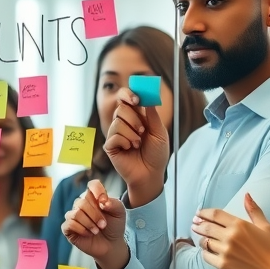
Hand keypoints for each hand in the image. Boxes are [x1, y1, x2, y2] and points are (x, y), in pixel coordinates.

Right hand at [62, 179, 128, 268]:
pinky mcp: (68, 227)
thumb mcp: (119, 213)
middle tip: (103, 225)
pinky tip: (88, 234)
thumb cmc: (114, 226)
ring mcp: (74, 215)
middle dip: (95, 215)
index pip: (92, 185)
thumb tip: (102, 201)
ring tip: (97, 231)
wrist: (111, 244)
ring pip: (76, 213)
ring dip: (89, 223)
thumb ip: (114, 203)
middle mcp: (82, 204)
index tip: (104, 203)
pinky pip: (69, 223)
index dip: (98, 191)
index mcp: (95, 197)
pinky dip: (81, 229)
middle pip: (83, 201)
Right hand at [103, 87, 169, 205]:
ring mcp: (116, 134)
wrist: (151, 174)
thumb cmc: (156, 154)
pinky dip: (125, 142)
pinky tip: (130, 149)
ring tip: (138, 144)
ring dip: (132, 134)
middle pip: (121, 107)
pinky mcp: (110, 145)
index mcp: (136, 116)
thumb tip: (149, 97)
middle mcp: (124, 123)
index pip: (126, 98)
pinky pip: (114, 136)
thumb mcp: (159, 132)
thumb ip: (152, 114)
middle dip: (134, 118)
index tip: (136, 99)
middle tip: (142, 130)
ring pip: (117, 121)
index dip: (129, 95)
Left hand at [191, 193, 269, 268]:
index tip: (199, 214)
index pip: (215, 214)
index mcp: (239, 225)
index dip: (204, 213)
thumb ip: (254, 211)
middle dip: (198, 225)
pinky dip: (205, 252)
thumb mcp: (266, 228)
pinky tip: (207, 251)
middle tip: (194, 224)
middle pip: (206, 227)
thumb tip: (246, 195)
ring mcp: (224, 251)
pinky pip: (206, 256)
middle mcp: (229, 236)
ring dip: (202, 239)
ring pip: (205, 241)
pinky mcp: (222, 265)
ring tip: (202, 238)